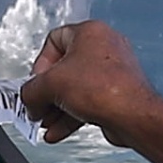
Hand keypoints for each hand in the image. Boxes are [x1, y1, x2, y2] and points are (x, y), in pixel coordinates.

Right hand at [17, 22, 162, 145]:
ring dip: (57, 108)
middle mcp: (103, 47)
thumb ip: (30, 90)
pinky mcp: (116, 93)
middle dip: (47, 93)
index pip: (53, 41)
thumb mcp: (50, 85)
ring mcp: (112, 71)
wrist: (134, 115)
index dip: (40, 64)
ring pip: (75, 89)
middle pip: (63, 69)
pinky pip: (87, 102)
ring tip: (47, 122)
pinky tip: (59, 130)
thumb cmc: (105, 88)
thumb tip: (28, 98)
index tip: (36, 83)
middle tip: (38, 106)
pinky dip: (71, 115)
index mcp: (89, 32)